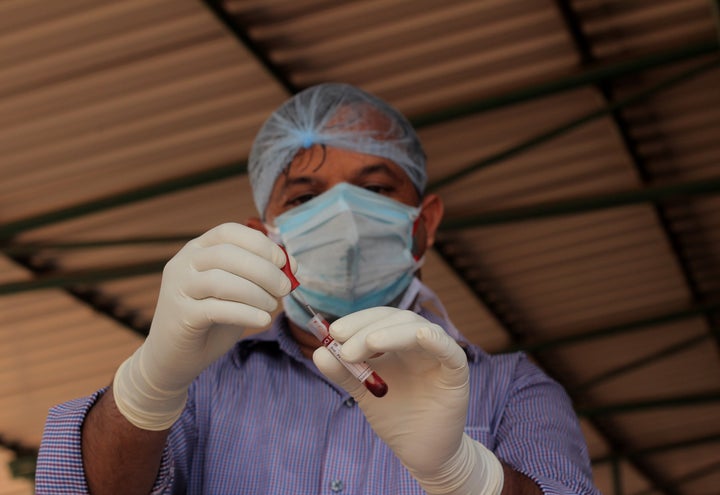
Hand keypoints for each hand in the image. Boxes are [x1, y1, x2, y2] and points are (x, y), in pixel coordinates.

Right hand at [114, 223, 293, 429]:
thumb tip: (291, 266)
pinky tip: (263, 319)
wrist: (174, 356)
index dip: (260, 243)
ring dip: (256, 292)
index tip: (283, 261)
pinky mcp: (180, 315)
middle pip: (227, 254)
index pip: (229, 232)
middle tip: (285, 288)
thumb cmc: (211, 319)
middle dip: (264, 270)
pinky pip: (217, 309)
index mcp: (197, 249)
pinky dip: (246, 313)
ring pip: (221, 280)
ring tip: (273, 306)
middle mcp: (184, 263)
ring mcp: (178, 288)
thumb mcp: (236, 291)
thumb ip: (256, 275)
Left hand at [313, 307, 502, 494]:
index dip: (357, 321)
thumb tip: (319, 352)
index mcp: (397, 343)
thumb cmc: (395, 418)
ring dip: (390, 333)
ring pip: (418, 329)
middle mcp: (418, 344)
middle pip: (397, 319)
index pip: (379, 319)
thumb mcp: (364, 392)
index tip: (333, 333)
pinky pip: (449, 350)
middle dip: (367, 329)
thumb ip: (344, 373)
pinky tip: (421, 336)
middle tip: (343, 347)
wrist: (421, 453)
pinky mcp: (456, 373)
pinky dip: (435, 340)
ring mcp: (439, 356)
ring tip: (364, 346)